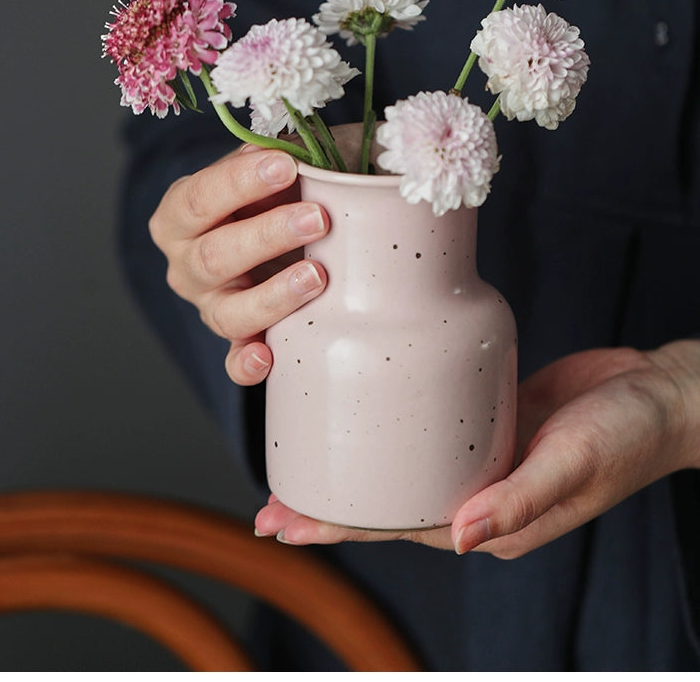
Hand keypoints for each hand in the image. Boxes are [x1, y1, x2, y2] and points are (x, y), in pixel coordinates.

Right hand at [148, 145, 328, 384]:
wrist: (273, 228)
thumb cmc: (276, 188)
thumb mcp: (275, 161)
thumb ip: (284, 150)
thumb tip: (305, 144)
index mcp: (181, 212)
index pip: (200, 196)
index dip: (240, 182)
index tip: (286, 164)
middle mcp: (186, 263)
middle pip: (215, 255)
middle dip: (267, 236)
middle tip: (318, 218)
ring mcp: (209, 305)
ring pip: (228, 311)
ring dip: (273, 295)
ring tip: (317, 275)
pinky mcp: (237, 338)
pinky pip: (235, 361)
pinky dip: (247, 364)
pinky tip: (269, 356)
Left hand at [255, 340, 699, 556]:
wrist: (660, 394)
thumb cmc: (628, 435)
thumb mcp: (574, 463)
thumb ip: (519, 500)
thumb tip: (456, 536)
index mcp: (490, 521)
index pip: (397, 527)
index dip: (339, 526)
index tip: (283, 526)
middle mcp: (477, 490)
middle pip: (388, 498)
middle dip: (330, 501)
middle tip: (270, 497)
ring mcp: (480, 452)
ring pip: (403, 459)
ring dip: (355, 457)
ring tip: (304, 449)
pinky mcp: (487, 415)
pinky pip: (429, 421)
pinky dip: (393, 419)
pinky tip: (364, 405)